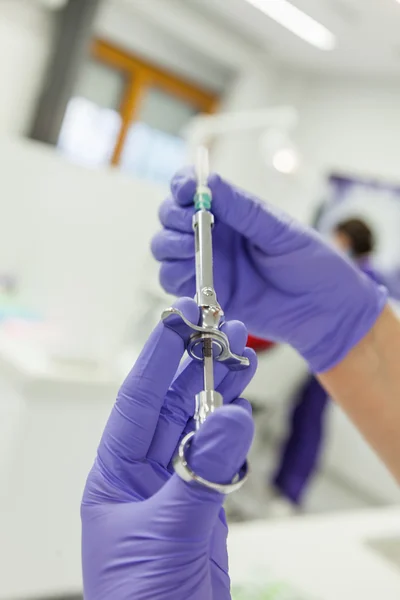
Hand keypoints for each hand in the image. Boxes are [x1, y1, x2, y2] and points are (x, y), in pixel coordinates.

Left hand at [81, 298, 256, 599]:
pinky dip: (232, 427)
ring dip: (217, 388)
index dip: (157, 358)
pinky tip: (240, 404)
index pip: (137, 402)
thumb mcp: (166, 532)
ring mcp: (175, 484)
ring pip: (197, 423)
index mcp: (115, 474)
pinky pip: (218, 452)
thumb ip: (200, 475)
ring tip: (238, 353)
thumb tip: (227, 419)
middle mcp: (143, 472)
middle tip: (220, 328)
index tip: (177, 322)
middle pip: (170, 404)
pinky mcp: (204, 500)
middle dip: (194, 364)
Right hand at [151, 170, 385, 371]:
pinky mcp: (206, 294)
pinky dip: (173, 277)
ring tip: (190, 249)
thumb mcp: (279, 230)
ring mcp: (207, 265)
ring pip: (164, 249)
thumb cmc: (310, 263)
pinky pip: (173, 284)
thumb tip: (208, 181)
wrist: (324, 310)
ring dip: (169, 245)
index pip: (192, 191)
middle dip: (172, 217)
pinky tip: (194, 277)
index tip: (185, 190)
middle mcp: (214, 236)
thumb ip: (243, 210)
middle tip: (190, 224)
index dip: (181, 185)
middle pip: (170, 218)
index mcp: (232, 213)